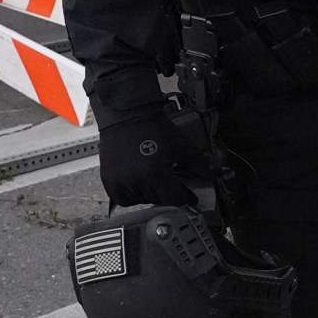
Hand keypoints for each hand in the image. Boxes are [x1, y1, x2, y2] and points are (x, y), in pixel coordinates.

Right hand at [96, 112, 217, 211]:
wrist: (128, 116)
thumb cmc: (154, 128)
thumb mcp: (182, 146)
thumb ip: (198, 165)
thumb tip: (208, 179)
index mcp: (156, 174)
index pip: (175, 199)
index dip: (184, 197)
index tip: (187, 194)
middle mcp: (136, 182)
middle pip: (159, 201)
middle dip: (167, 192)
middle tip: (169, 179)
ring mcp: (120, 183)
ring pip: (141, 201)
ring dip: (149, 193)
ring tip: (152, 176)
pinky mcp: (108, 181)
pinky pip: (123, 198)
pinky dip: (132, 193)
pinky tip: (138, 180)